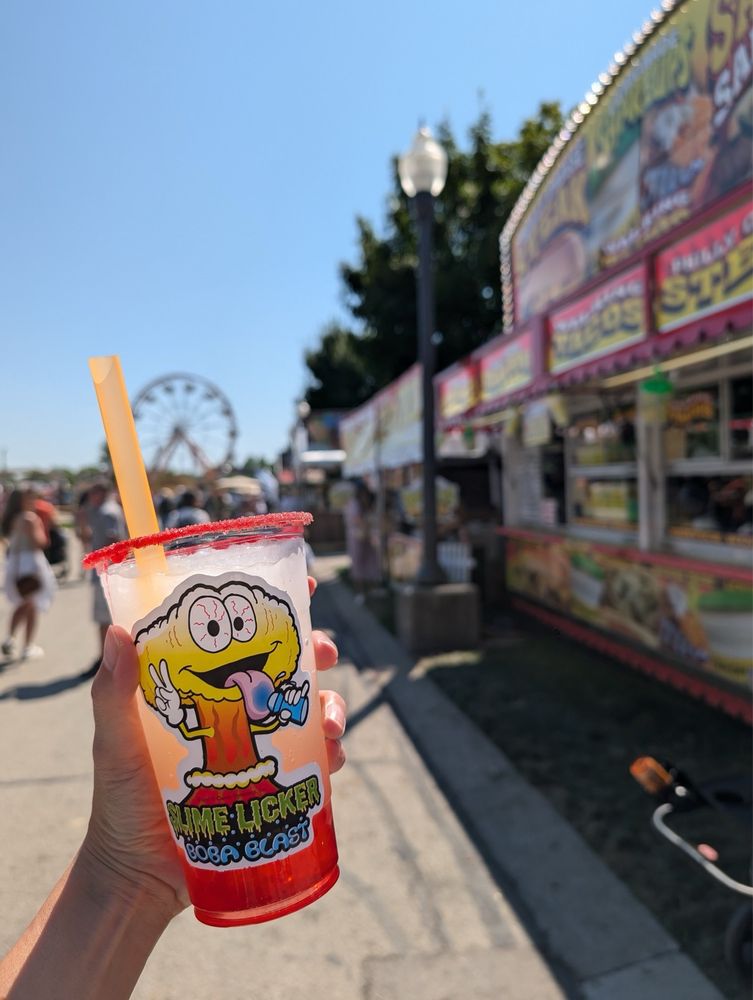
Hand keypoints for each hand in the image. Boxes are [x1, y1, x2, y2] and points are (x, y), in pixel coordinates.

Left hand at [82, 579, 344, 917]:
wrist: (140, 875)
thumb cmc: (120, 800)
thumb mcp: (115, 741)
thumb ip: (113, 692)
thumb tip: (114, 632)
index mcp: (204, 686)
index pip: (240, 636)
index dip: (274, 608)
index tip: (301, 587)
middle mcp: (238, 709)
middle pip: (290, 665)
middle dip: (317, 650)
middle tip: (324, 652)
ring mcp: (261, 745)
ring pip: (313, 708)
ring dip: (334, 705)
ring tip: (331, 723)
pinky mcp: (276, 781)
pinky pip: (316, 759)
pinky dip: (331, 753)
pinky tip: (331, 758)